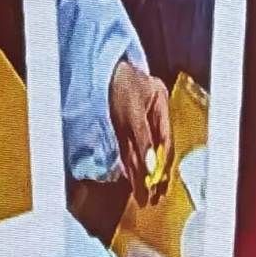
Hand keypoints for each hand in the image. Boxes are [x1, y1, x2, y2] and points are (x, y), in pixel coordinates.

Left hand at [108, 60, 172, 207]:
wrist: (90, 61)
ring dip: (140, 172)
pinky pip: (128, 146)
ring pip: (140, 149)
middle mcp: (150, 111)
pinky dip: (129, 162)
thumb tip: (152, 166)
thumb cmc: (116, 79)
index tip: (156, 182)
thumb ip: (142, 138)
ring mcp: (135, 116)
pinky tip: (131, 176)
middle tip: (149, 196)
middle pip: (153, 148)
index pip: (165, 140)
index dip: (161, 162)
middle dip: (151, 172)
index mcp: (160, 102)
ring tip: (140, 193)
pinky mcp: (120, 121)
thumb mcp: (131, 109)